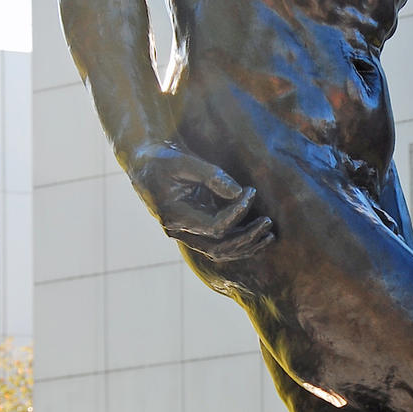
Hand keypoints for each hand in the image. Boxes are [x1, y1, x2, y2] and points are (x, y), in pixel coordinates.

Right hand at [130, 142, 273, 262]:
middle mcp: (179, 231)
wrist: (143, 165)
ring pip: (220, 251)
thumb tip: (238, 193)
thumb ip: (211, 175)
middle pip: (218, 248)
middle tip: (268, 222)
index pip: (213, 227)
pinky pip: (219, 244)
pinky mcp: (194, 229)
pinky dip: (239, 242)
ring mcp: (186, 233)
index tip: (250, 192)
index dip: (236, 213)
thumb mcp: (182, 161)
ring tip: (269, 233)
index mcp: (174, 216)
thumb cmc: (160, 160)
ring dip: (246, 245)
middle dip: (246, 237)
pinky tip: (258, 234)